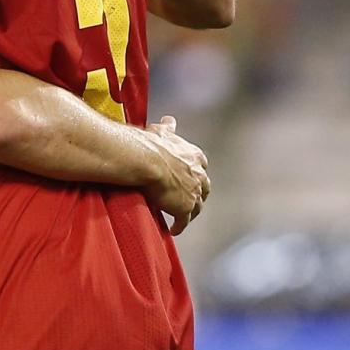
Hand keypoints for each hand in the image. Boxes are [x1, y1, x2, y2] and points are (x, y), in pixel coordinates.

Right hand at [143, 115, 209, 235]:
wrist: (144, 159)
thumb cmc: (150, 144)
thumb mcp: (161, 132)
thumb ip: (167, 128)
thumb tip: (169, 120)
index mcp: (195, 156)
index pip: (201, 166)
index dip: (196, 171)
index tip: (190, 175)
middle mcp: (199, 174)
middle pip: (204, 188)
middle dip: (199, 193)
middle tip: (190, 199)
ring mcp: (193, 192)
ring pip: (197, 206)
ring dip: (191, 212)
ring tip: (183, 217)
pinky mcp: (184, 207)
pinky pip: (183, 221)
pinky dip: (179, 225)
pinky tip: (174, 230)